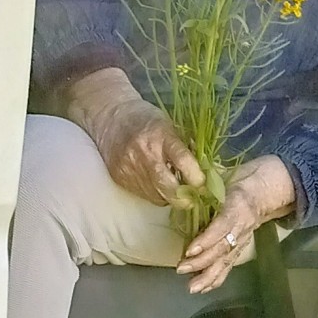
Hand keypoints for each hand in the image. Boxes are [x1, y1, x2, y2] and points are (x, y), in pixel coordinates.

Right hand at [67, 67, 203, 205]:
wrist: (111, 118)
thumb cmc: (147, 120)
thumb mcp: (170, 125)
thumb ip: (186, 147)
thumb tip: (205, 171)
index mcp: (161, 136)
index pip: (182, 160)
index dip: (196, 177)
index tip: (203, 184)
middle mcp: (144, 154)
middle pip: (168, 187)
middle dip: (184, 198)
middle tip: (194, 198)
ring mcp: (130, 169)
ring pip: (157, 196)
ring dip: (170, 196)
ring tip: (175, 187)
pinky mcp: (120, 178)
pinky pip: (144, 195)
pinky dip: (155, 193)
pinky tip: (158, 184)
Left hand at [177, 155, 296, 293]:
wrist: (264, 191)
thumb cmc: (238, 182)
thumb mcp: (223, 179)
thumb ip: (205, 188)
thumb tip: (181, 192)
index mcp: (237, 205)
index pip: (222, 226)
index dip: (206, 240)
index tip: (189, 250)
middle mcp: (242, 226)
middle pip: (222, 248)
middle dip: (201, 261)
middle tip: (181, 269)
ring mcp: (242, 239)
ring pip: (226, 261)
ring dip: (208, 276)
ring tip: (192, 288)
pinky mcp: (241, 248)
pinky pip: (229, 266)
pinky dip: (216, 278)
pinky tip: (203, 288)